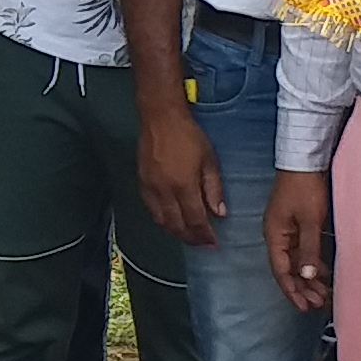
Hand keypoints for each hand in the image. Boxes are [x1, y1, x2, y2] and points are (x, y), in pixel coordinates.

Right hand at [134, 105, 225, 249]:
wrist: (160, 117)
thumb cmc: (189, 135)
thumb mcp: (209, 160)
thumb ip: (214, 189)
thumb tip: (220, 213)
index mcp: (183, 186)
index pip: (195, 220)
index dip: (205, 235)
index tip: (214, 243)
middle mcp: (164, 192)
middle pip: (177, 225)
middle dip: (191, 238)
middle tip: (202, 243)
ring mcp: (150, 188)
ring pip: (161, 221)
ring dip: (175, 232)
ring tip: (188, 235)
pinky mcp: (141, 183)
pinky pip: (151, 210)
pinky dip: (161, 220)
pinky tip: (170, 220)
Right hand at [263, 167, 333, 313]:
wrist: (303, 160)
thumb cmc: (305, 188)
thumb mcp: (309, 221)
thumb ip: (308, 249)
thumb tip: (306, 275)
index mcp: (274, 236)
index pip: (281, 271)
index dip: (292, 290)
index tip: (304, 307)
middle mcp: (277, 236)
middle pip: (287, 269)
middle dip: (302, 289)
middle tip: (318, 305)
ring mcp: (286, 230)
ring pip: (296, 261)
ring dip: (308, 278)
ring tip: (323, 294)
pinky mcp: (296, 224)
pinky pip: (301, 251)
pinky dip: (311, 264)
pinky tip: (322, 273)